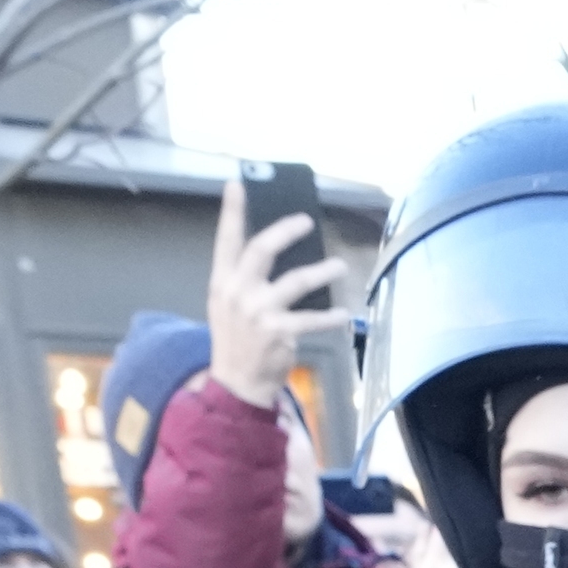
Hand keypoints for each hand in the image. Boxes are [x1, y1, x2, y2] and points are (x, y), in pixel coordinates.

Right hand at [206, 182, 342, 412]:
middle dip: (285, 231)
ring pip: (296, 280)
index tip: (237, 184)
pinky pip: (312, 318)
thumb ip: (244, 278)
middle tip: (306, 220)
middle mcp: (238, 292)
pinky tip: (344, 314)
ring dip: (322, 271)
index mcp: (222, 282)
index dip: (233, 211)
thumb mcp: (229, 304)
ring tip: (339, 265)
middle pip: (262, 250)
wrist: (237, 382)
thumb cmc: (238, 340)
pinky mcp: (280, 332)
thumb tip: (277, 250)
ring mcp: (259, 312)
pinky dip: (331, 317)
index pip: (226, 240)